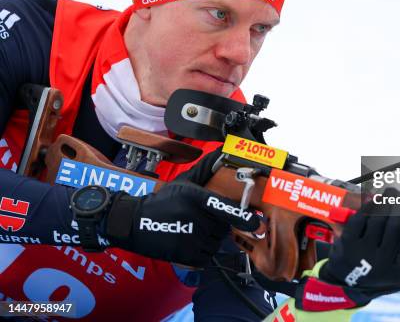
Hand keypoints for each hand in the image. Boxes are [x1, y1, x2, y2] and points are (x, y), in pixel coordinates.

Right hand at [103, 179, 259, 267]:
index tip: (255, 223)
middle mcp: (196, 219)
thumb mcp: (184, 182)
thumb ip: (205, 170)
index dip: (242, 217)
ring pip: (215, 242)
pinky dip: (201, 252)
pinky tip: (188, 242)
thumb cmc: (163, 202)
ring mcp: (191, 239)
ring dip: (209, 238)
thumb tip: (220, 153)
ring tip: (191, 230)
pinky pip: (206, 256)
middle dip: (216, 223)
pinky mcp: (185, 256)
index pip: (225, 208)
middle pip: (222, 226)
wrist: (134, 223)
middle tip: (199, 219)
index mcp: (197, 199)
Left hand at [294, 188, 399, 310]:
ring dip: (386, 201)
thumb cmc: (379, 265)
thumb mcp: (398, 265)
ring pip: (378, 219)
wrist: (347, 279)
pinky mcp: (347, 243)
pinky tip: (375, 201)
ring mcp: (362, 254)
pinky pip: (361, 218)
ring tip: (392, 193)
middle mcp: (381, 265)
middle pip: (396, 226)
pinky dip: (369, 206)